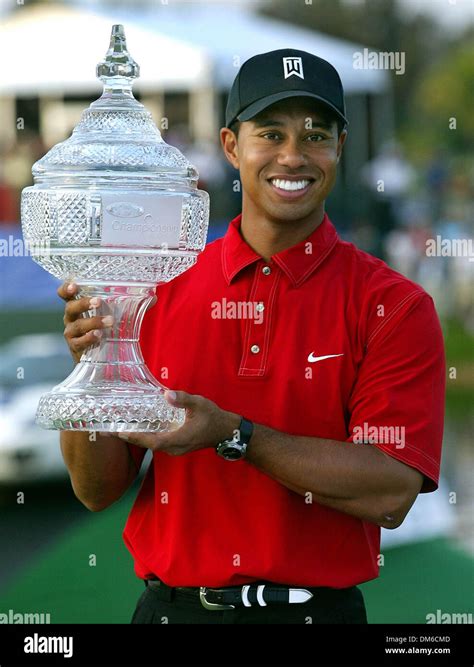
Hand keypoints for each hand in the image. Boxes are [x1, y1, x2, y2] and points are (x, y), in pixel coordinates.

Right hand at [58, 282, 155, 364]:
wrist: (100, 359)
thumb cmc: (105, 330)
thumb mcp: (117, 315)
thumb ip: (133, 305)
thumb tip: (153, 296)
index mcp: (78, 306)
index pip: (65, 294)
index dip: (66, 288)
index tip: (74, 284)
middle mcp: (71, 318)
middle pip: (71, 307)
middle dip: (84, 303)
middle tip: (98, 301)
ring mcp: (72, 334)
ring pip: (78, 325)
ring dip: (93, 322)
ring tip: (110, 321)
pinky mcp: (75, 348)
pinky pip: (79, 342)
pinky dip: (89, 338)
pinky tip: (99, 336)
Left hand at [117, 390, 240, 455]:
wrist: (225, 431)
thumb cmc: (213, 417)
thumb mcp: (199, 404)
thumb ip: (183, 400)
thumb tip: (167, 395)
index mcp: (178, 439)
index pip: (152, 440)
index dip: (135, 437)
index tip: (119, 432)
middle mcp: (173, 448)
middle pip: (146, 444)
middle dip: (127, 437)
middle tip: (106, 431)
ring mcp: (174, 448)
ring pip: (150, 444)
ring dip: (134, 437)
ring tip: (115, 430)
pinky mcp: (175, 445)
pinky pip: (156, 442)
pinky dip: (143, 436)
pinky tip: (135, 429)